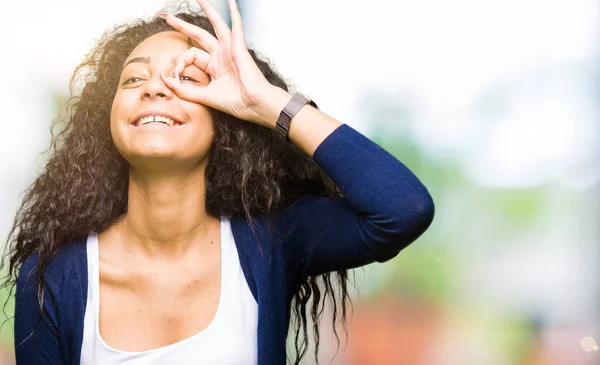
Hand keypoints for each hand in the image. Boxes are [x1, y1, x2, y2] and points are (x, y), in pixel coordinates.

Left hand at [158, 0, 286, 127]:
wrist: (253, 105)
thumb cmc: (235, 102)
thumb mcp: (204, 96)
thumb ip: (184, 89)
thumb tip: (165, 80)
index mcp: (214, 67)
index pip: (190, 56)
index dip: (180, 63)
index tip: (175, 75)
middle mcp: (221, 55)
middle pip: (199, 35)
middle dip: (183, 26)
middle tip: (168, 18)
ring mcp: (230, 50)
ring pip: (216, 24)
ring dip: (208, 10)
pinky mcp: (239, 47)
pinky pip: (236, 26)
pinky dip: (235, 13)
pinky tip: (232, 2)